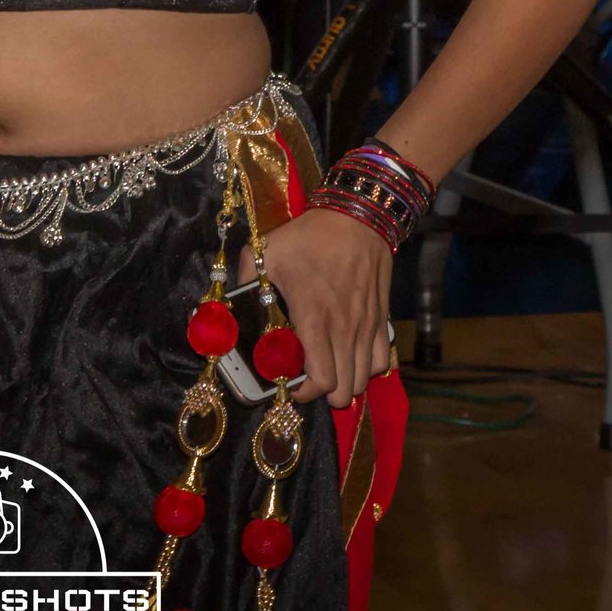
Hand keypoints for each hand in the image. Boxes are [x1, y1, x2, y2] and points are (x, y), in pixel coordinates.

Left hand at [237, 209, 392, 408]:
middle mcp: (345, 330)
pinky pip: (383, 360)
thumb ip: (245, 281)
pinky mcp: (382, 318)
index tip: (289, 384)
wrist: (356, 216)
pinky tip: (351, 356)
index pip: (321, 381)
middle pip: (345, 390)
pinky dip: (367, 367)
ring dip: (345, 381)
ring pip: (364, 379)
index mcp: (314, 319)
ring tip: (327, 368)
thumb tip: (228, 304)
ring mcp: (367, 326)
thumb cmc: (309, 236)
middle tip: (305, 378)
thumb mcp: (266, 252)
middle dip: (324, 393)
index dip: (305, 393)